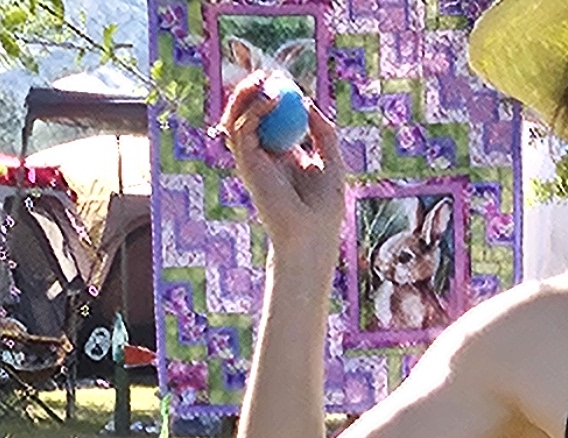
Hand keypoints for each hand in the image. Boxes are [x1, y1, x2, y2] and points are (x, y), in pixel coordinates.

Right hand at [214, 69, 343, 253]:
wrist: (312, 235)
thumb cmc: (325, 208)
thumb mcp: (331, 161)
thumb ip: (323, 132)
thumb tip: (308, 104)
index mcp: (282, 156)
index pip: (269, 119)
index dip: (270, 96)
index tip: (282, 77)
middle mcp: (263, 157)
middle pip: (247, 116)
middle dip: (251, 91)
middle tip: (265, 72)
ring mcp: (253, 161)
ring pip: (236, 120)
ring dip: (245, 95)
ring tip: (262, 78)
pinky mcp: (247, 165)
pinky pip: (242, 130)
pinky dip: (254, 110)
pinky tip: (271, 99)